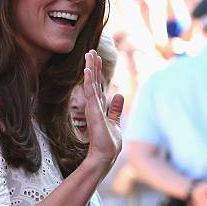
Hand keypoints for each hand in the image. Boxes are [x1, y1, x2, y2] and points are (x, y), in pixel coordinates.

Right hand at [83, 50, 123, 167]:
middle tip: (91, 51)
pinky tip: (88, 70)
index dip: (97, 72)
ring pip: (91, 83)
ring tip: (89, 54)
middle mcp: (94, 105)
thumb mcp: (114, 121)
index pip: (98, 85)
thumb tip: (119, 95)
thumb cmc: (108, 142)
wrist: (105, 154)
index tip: (96, 59)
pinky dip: (89, 80)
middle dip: (92, 66)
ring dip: (90, 68)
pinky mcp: (93, 111)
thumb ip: (115, 108)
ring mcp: (92, 107)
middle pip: (93, 81)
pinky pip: (90, 92)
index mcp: (99, 107)